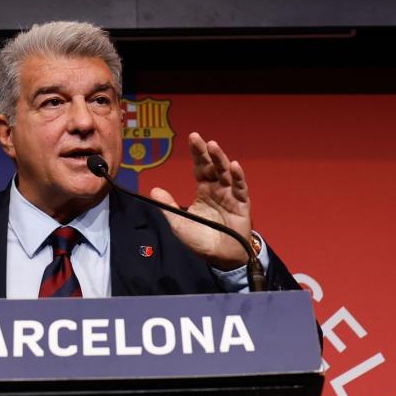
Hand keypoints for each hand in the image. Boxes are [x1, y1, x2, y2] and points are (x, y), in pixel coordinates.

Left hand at [148, 132, 255, 270]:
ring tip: (213, 146)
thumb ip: (168, 206)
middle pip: (213, 166)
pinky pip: (240, 188)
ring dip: (220, 159)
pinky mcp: (242, 204)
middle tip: (197, 138)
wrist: (221, 257)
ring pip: (226, 173)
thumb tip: (154, 189)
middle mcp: (218, 188)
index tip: (192, 137)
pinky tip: (233, 166)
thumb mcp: (179, 223)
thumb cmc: (201, 240)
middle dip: (206, 152)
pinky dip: (237, 176)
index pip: (200, 167)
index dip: (196, 153)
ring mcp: (231, 195)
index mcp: (204, 190)